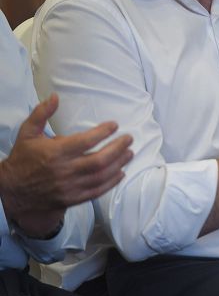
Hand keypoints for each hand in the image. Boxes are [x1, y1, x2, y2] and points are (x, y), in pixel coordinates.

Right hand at [0, 94, 131, 237]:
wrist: (12, 191)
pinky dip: (111, 182)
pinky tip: (121, 173)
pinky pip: (97, 191)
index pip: (85, 141)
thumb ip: (41, 114)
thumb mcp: (27, 133)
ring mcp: (70, 186)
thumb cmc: (23, 159)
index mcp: (55, 153)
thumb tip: (54, 96)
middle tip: (129, 139)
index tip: (114, 125)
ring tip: (129, 153)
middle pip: (99, 160)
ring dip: (119, 164)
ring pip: (101, 176)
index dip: (103, 132)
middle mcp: (64, 170)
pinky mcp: (73, 199)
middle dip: (118, 148)